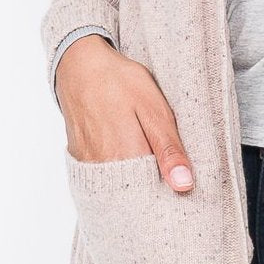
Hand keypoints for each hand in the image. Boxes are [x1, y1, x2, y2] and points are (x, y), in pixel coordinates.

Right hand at [56, 34, 195, 193]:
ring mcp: (87, 167)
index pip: (153, 196)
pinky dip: (119, 176)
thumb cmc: (120, 82)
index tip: (184, 188)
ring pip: (119, 189)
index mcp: (126, 158)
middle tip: (168, 172)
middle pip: (135, 197)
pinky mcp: (79, 161)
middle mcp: (103, 170)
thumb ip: (168, 147)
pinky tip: (129, 158)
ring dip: (137, 182)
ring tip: (149, 161)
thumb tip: (184, 185)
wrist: (80, 65)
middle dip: (154, 191)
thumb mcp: (153, 107)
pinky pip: (103, 179)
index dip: (170, 193)